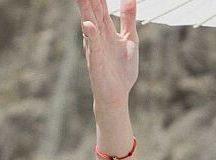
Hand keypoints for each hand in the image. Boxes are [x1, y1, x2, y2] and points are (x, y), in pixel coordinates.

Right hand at [77, 0, 140, 131]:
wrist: (118, 95)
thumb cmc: (122, 69)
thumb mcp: (130, 39)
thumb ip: (128, 18)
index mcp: (106, 29)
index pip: (100, 5)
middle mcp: (98, 35)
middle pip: (92, 10)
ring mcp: (95, 47)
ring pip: (89, 23)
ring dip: (85, 9)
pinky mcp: (97, 61)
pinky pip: (94, 46)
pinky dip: (91, 35)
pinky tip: (89, 25)